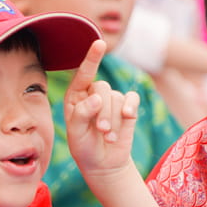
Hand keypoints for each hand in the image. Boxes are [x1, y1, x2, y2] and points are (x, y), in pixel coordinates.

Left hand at [63, 40, 139, 182]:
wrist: (103, 163)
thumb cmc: (84, 148)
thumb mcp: (76, 134)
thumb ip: (82, 115)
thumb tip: (97, 97)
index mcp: (75, 97)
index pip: (82, 74)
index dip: (91, 59)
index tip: (99, 43)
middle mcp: (93, 94)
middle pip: (101, 87)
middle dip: (102, 111)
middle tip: (101, 130)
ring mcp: (111, 99)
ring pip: (117, 97)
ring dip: (113, 119)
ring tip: (107, 136)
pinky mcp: (127, 106)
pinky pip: (132, 99)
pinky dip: (129, 109)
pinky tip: (128, 118)